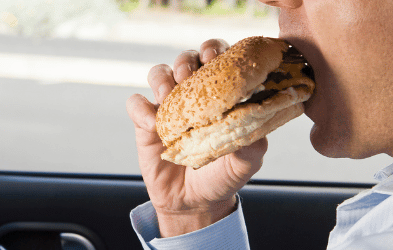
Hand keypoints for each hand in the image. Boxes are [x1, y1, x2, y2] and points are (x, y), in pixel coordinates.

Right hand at [126, 39, 266, 237]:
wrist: (194, 203)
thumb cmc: (223, 176)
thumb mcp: (245, 163)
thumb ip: (252, 145)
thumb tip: (257, 125)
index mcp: (220, 93)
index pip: (218, 59)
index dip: (216, 49)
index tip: (216, 55)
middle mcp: (193, 94)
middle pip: (187, 59)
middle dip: (188, 60)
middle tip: (190, 73)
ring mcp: (167, 106)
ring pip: (159, 73)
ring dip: (163, 78)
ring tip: (168, 94)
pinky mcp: (144, 123)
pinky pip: (135, 103)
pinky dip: (141, 109)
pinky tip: (152, 125)